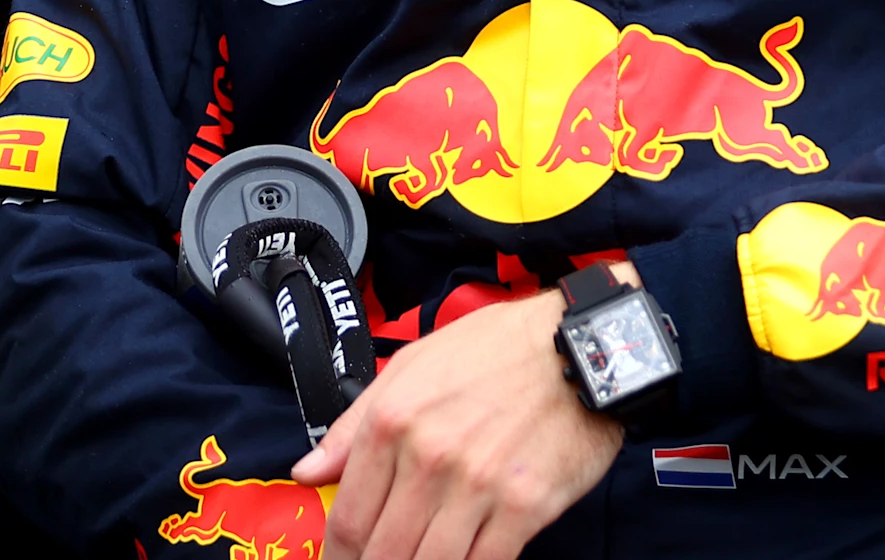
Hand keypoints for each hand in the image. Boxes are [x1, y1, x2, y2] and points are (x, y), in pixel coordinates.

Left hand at [291, 287, 620, 559]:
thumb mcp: (410, 367)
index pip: (347, 517)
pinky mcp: (525, 507)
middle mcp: (429, 457)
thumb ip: (352, 425)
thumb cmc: (495, 350)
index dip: (337, 557)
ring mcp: (478, 486)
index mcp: (392, 422)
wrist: (578, 345)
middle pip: (383, 551)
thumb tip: (307, 473)